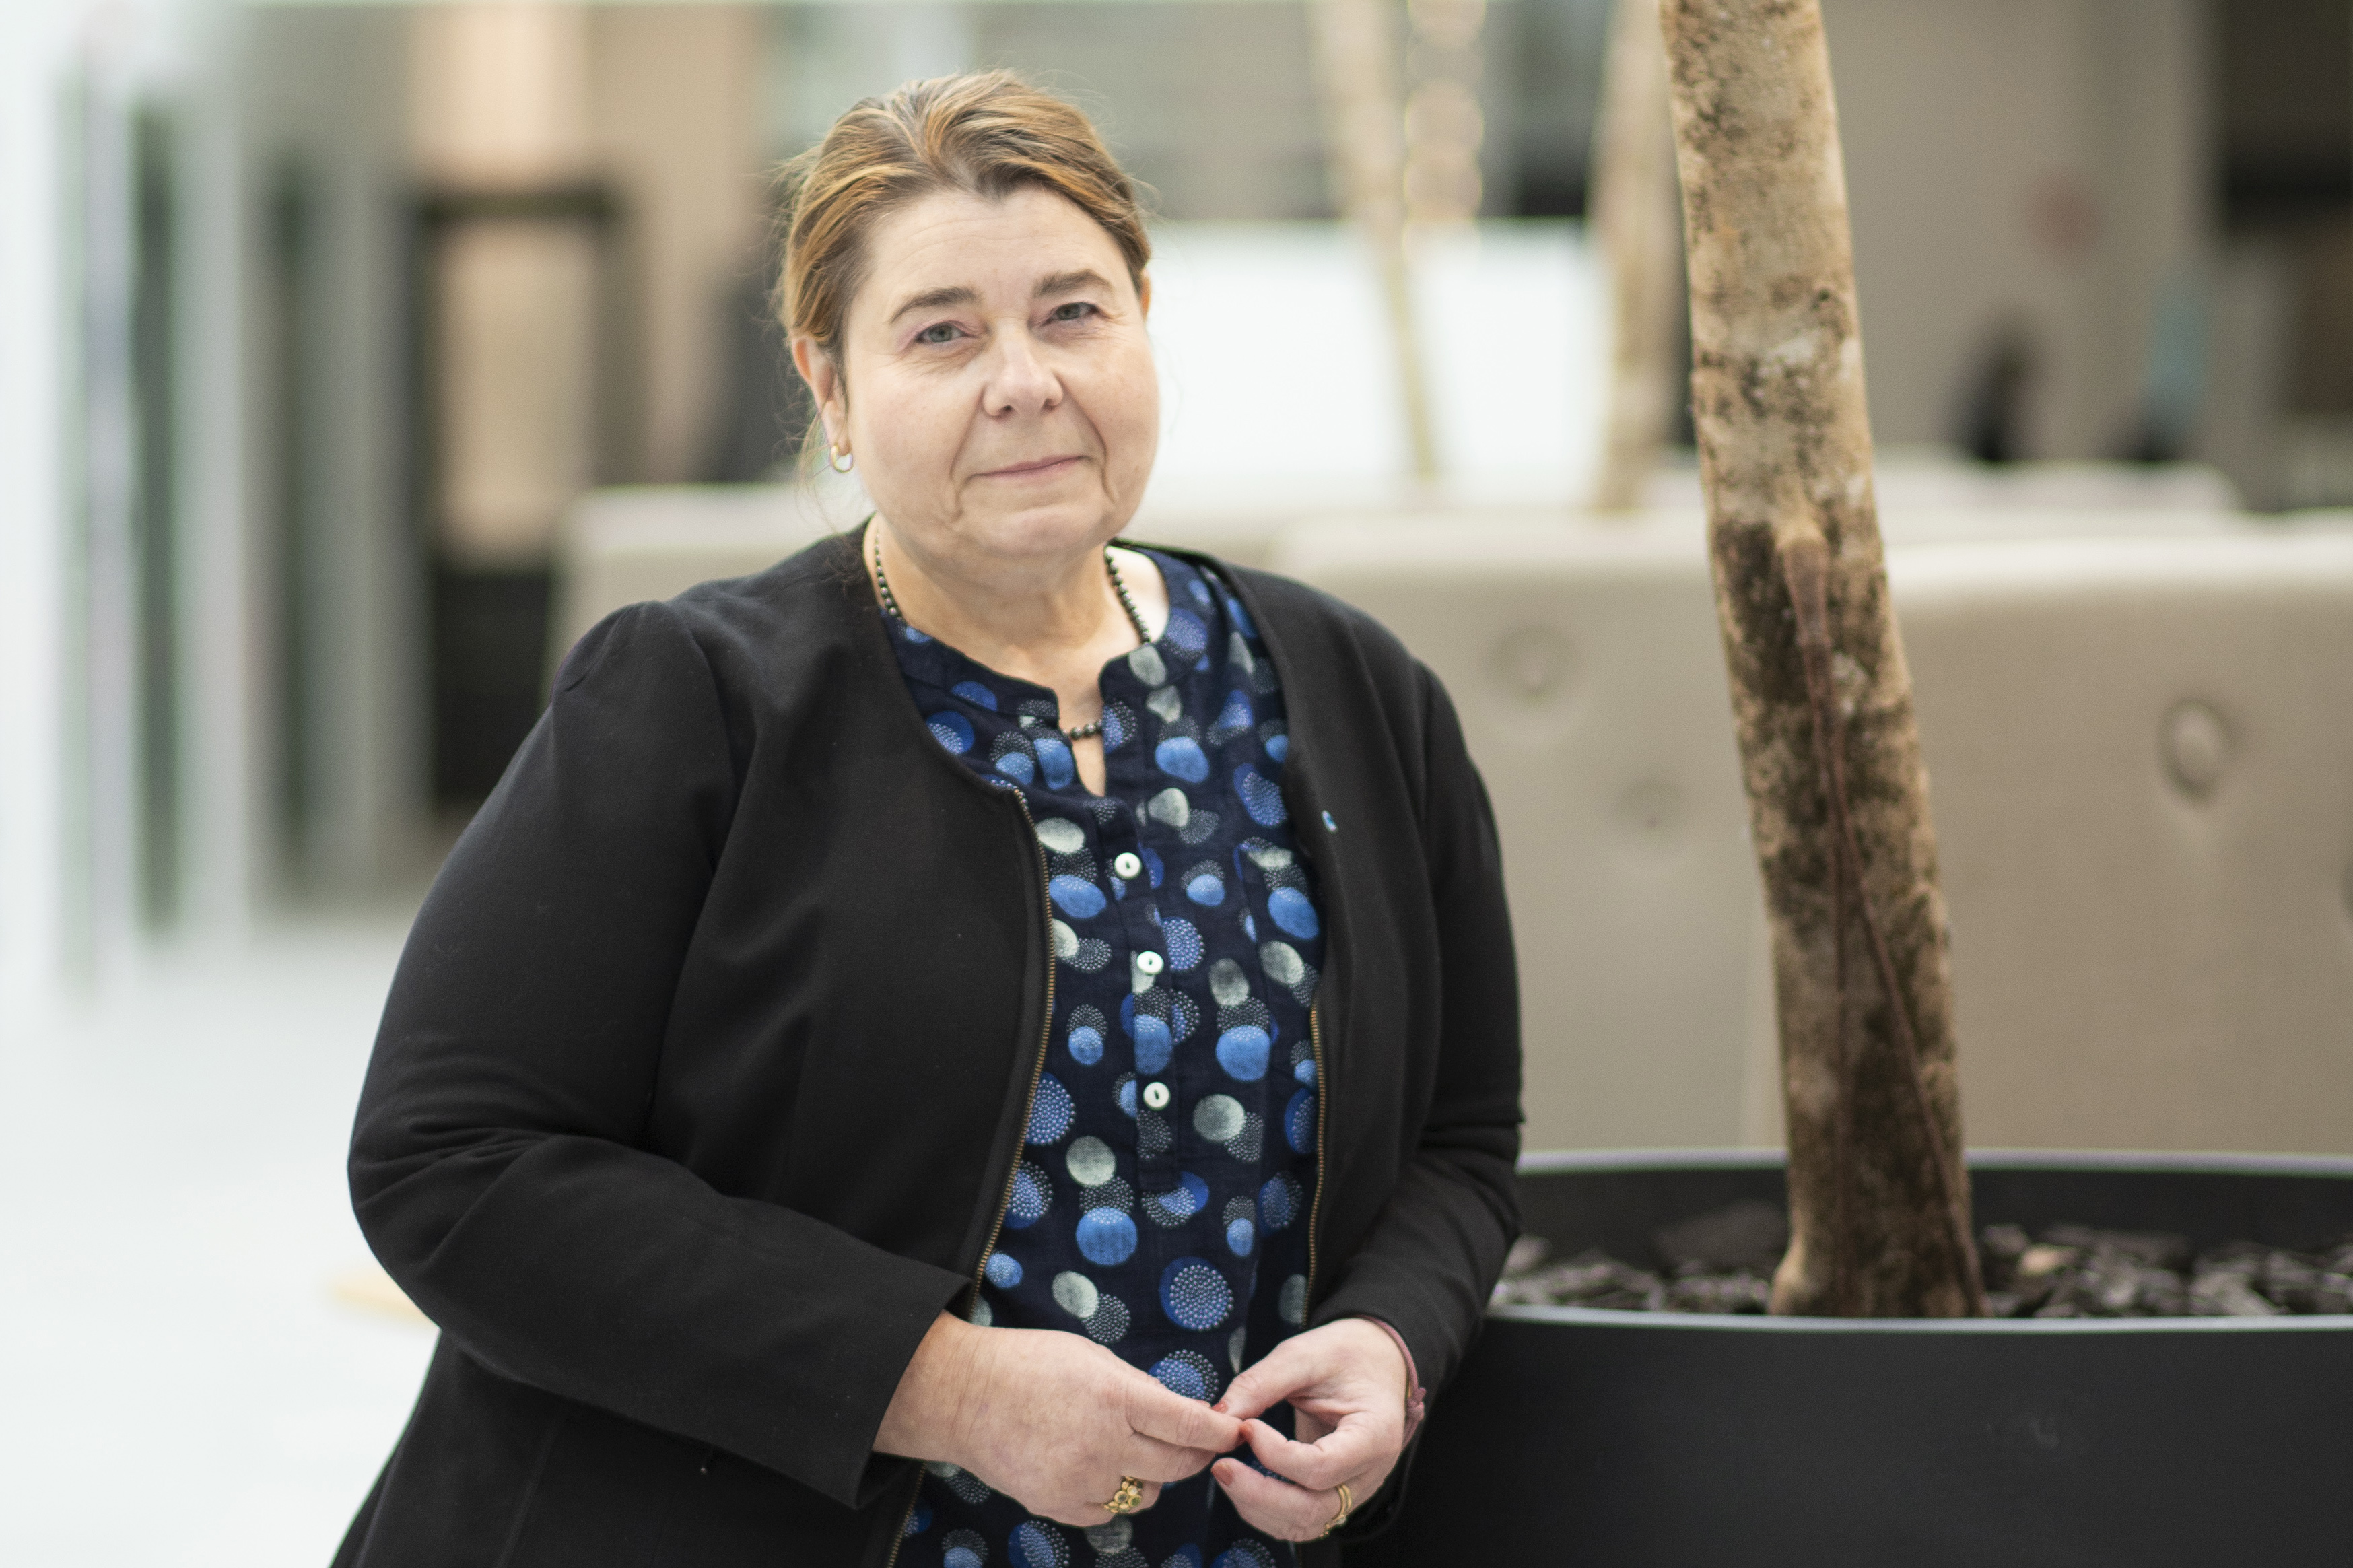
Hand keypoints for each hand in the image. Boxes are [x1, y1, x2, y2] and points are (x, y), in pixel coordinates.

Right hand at [877, 1314, 1245, 1526]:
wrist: (962, 1395)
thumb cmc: (1028, 1363)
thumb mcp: (1091, 1357)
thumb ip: (1136, 1387)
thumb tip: (1179, 1413)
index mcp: (1115, 1396)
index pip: (1188, 1424)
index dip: (1219, 1432)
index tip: (1235, 1432)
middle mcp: (1103, 1442)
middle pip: (1176, 1465)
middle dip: (1196, 1455)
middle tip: (1199, 1445)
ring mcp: (1080, 1479)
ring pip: (1146, 1493)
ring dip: (1151, 1476)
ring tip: (1132, 1451)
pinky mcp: (1058, 1505)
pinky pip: (1108, 1511)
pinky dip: (1112, 1494)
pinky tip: (1097, 1468)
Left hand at [1210, 1317, 1407, 1540]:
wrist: (1376, 1363)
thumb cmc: (1346, 1354)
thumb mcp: (1305, 1354)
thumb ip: (1262, 1383)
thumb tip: (1219, 1416)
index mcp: (1374, 1435)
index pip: (1322, 1467)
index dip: (1276, 1455)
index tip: (1246, 1428)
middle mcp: (1369, 1474)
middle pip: (1312, 1509)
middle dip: (1259, 1495)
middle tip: (1220, 1466)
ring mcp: (1354, 1490)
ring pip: (1304, 1523)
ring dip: (1258, 1507)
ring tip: (1226, 1472)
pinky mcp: (1335, 1494)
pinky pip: (1300, 1519)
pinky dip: (1266, 1510)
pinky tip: (1242, 1481)